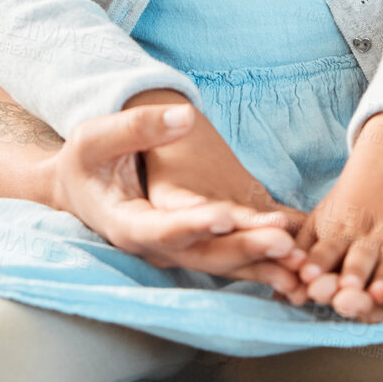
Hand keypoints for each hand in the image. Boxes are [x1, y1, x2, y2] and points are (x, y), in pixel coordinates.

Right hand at [47, 103, 307, 295]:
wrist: (81, 188)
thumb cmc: (86, 160)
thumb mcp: (96, 136)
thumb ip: (137, 127)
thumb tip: (183, 116)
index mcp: (126, 224)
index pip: (162, 230)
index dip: (194, 224)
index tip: (225, 214)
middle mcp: (156, 248)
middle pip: (203, 254)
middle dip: (243, 249)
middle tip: (284, 243)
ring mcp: (178, 251)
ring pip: (223, 263)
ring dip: (262, 263)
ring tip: (301, 261)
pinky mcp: (196, 245)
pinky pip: (231, 258)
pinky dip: (263, 263)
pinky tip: (298, 266)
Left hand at [291, 112, 382, 320]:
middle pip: (378, 298)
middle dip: (361, 302)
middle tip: (345, 301)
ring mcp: (368, 261)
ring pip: (350, 281)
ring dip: (331, 287)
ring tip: (315, 288)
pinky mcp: (340, 237)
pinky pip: (326, 254)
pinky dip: (312, 261)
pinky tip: (299, 267)